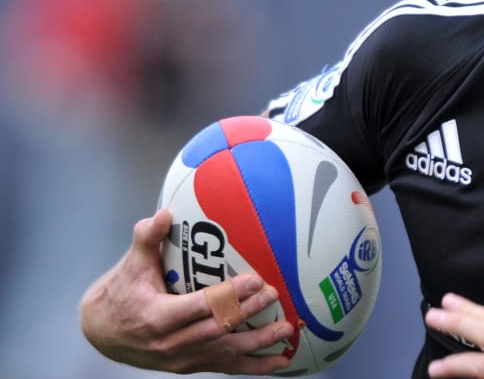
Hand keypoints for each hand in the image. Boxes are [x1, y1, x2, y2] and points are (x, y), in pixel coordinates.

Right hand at [79, 209, 294, 374]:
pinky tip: (279, 359)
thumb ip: (147, 239)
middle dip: (248, 313)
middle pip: (216, 329)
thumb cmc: (122, 293)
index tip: (256, 280)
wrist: (102, 332)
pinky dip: (253, 366)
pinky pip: (225, 368)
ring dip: (258, 343)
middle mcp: (169, 344)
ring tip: (286, 330)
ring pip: (225, 352)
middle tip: (274, 295)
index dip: (228, 296)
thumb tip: (162, 214)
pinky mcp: (190, 367)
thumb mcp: (131, 265)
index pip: (198, 307)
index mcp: (156, 317)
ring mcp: (181, 360)